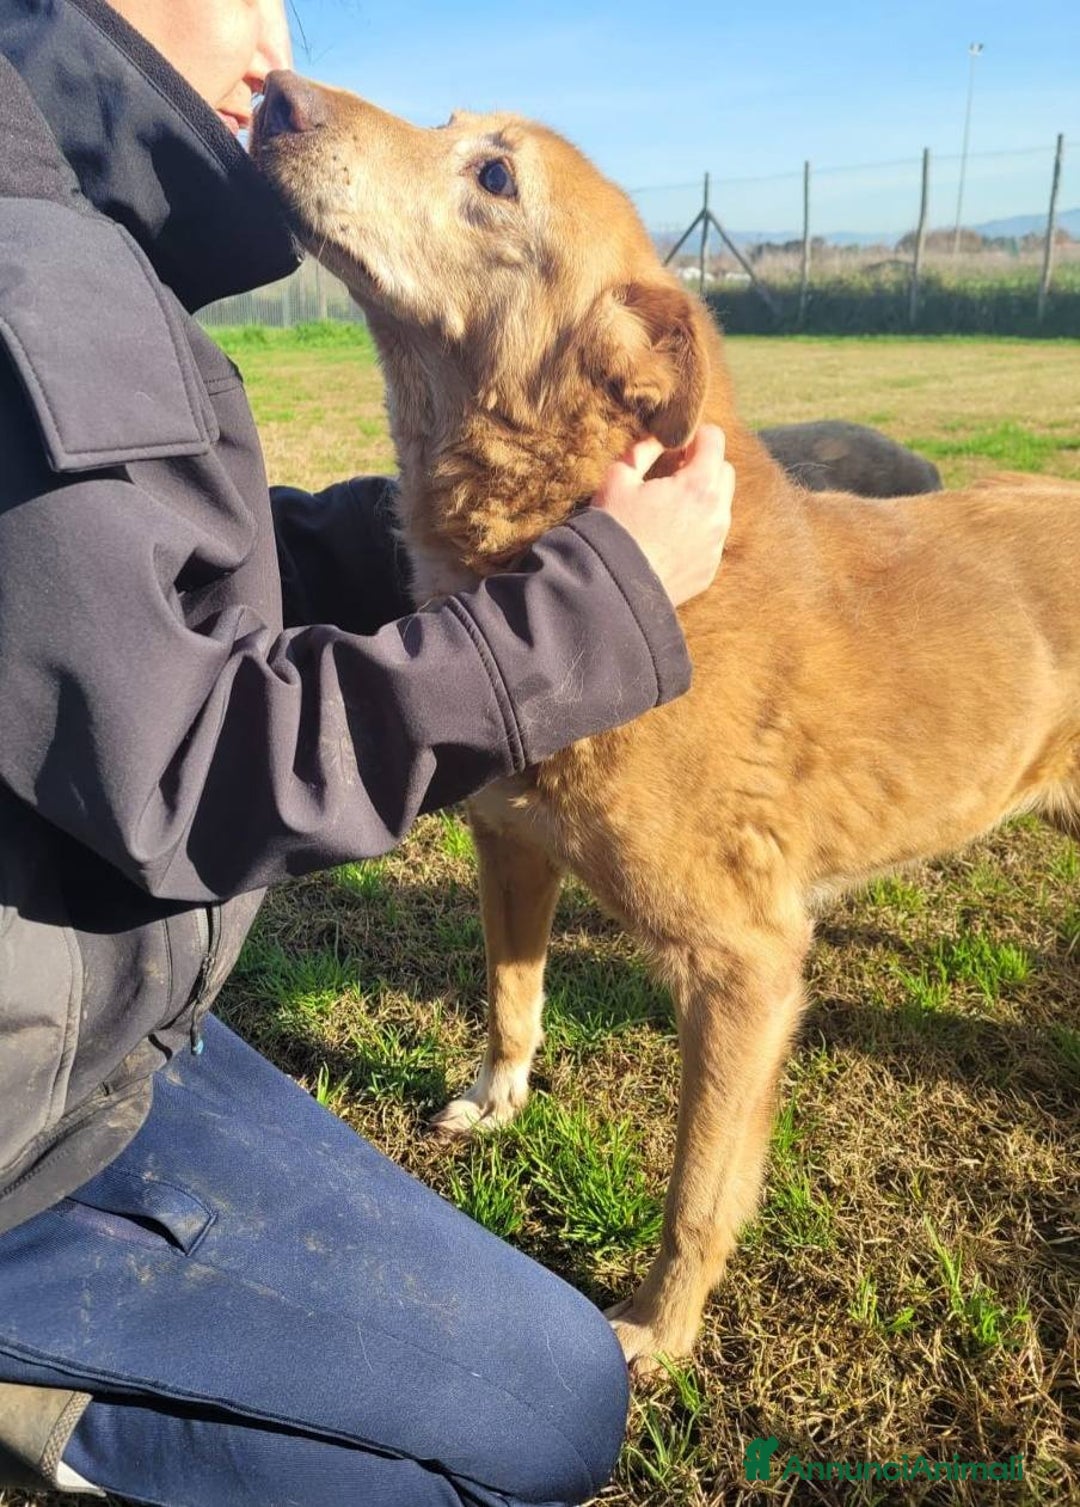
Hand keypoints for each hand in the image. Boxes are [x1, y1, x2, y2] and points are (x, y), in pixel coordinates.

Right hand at [589, 425, 733, 607]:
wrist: (614, 586)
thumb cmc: (614, 529)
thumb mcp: (618, 478)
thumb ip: (643, 450)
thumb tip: (659, 438)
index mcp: (698, 486)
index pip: (715, 439)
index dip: (695, 435)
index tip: (677, 445)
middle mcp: (717, 514)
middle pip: (724, 471)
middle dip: (704, 465)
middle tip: (673, 474)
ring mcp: (716, 544)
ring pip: (721, 506)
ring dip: (702, 499)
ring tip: (669, 509)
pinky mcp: (710, 568)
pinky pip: (711, 538)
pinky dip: (697, 530)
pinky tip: (669, 539)